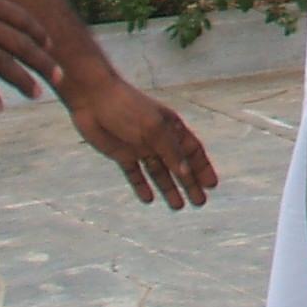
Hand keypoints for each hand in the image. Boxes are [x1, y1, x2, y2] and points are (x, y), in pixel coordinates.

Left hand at [65, 71, 218, 210]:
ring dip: (169, 188)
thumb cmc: (128, 108)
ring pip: (159, 172)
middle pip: (178, 165)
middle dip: (190, 183)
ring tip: (178, 206)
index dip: (203, 167)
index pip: (193, 151)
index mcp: (171, 128)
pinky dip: (142, 186)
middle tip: (200, 202)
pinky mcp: (122, 154)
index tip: (212, 185)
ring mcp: (140, 148)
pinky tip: (148, 199)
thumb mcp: (153, 129)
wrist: (94, 99)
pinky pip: (135, 173)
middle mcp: (158, 139)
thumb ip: (170, 151)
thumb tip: (186, 173)